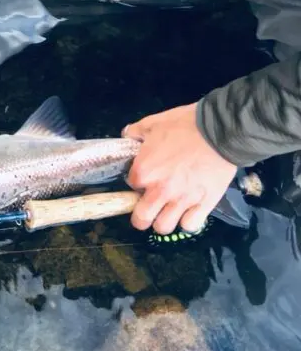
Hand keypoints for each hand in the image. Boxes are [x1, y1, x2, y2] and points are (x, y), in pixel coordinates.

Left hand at [122, 102, 236, 234]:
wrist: (222, 130)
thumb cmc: (186, 125)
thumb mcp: (154, 122)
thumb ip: (136, 132)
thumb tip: (127, 135)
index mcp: (143, 172)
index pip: (131, 186)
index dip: (138, 182)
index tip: (147, 178)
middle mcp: (159, 191)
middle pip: (141, 220)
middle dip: (142, 216)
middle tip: (149, 207)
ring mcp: (182, 200)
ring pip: (163, 227)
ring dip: (164, 221)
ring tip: (169, 211)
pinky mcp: (204, 204)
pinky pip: (190, 225)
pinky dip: (189, 221)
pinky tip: (189, 212)